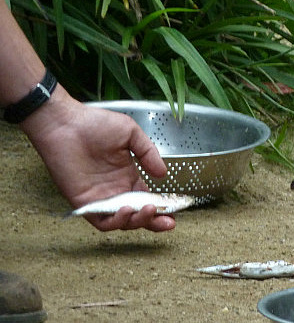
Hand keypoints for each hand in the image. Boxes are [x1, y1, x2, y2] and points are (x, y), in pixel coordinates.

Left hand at [20, 86, 174, 231]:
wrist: (65, 124)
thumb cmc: (94, 124)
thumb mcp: (131, 134)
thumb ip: (149, 153)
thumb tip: (163, 174)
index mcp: (128, 176)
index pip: (148, 199)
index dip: (162, 207)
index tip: (176, 210)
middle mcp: (116, 191)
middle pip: (139, 215)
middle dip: (156, 222)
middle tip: (169, 222)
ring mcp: (101, 198)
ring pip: (124, 222)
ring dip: (138, 221)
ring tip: (149, 210)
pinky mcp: (85, 203)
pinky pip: (102, 222)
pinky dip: (116, 221)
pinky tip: (126, 210)